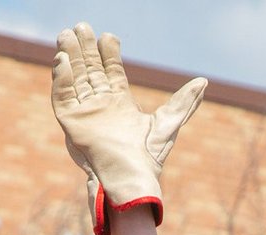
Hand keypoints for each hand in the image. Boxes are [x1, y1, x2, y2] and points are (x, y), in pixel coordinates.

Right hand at [52, 23, 205, 234]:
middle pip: (90, 70)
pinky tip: (64, 59)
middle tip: (82, 26)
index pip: (111, 72)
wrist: (131, 177)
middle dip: (86, 49)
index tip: (108, 36)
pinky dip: (62, 78)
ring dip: (71, 56)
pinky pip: (63, 95)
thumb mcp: (169, 124)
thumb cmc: (150, 156)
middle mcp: (101, 106)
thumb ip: (185, 103)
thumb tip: (204, 83)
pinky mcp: (71, 122)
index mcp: (121, 104)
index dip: (108, 53)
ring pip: (74, 78)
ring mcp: (85, 113)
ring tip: (67, 35)